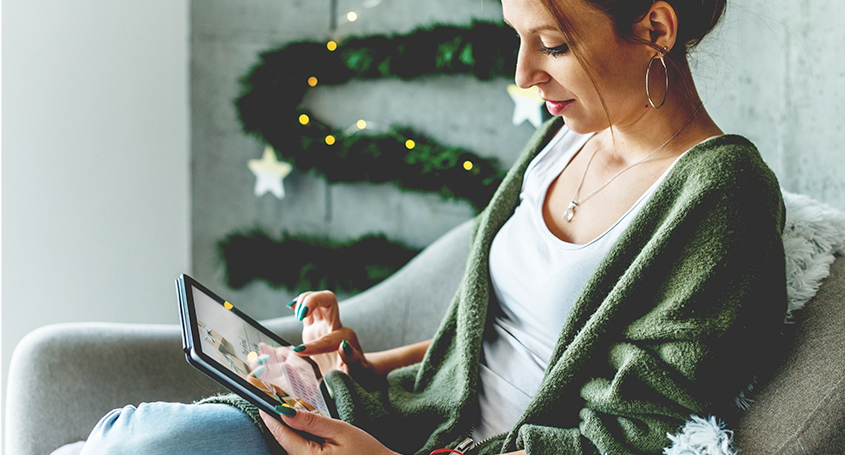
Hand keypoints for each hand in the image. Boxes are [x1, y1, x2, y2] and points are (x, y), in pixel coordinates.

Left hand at [260, 409, 398, 454]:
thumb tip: (284, 411)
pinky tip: (310, 433)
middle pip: (284, 443)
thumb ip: (311, 421)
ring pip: (291, 449)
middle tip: (279, 404)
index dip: (270, 417)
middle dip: (282, 424)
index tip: (261, 402)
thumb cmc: (367, 452)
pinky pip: (301, 454)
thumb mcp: (340, 430)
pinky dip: (302, 442)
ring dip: (292, 434)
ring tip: (296, 416)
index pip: (282, 434)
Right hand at [288, 291, 381, 387]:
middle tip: (300, 315)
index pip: (327, 338)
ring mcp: (325, 325)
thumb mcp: (358, 372)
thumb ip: (352, 360)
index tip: (300, 352)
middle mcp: (335, 327)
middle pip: (328, 300)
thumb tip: (344, 346)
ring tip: (297, 314)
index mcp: (345, 338)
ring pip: (318, 300)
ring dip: (305, 300)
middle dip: (313, 301)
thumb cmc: (358, 373)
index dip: (314, 345)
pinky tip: (291, 306)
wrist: (358, 371)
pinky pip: (308, 310)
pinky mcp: (314, 327)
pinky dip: (299, 304)